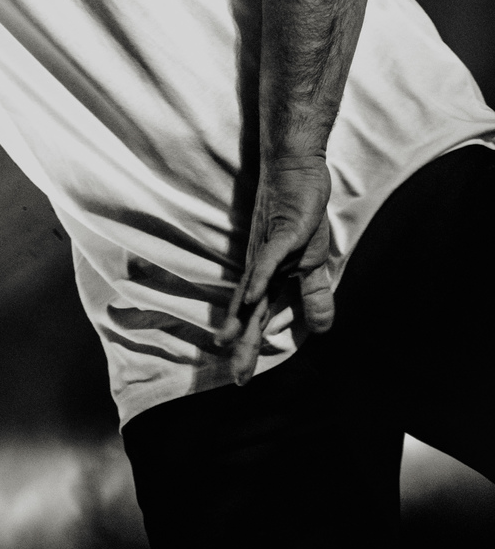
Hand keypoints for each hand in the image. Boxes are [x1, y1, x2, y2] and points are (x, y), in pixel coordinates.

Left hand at [219, 158, 334, 385]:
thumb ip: (313, 296)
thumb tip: (321, 332)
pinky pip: (269, 258)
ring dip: (241, 316)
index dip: (248, 346)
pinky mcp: (281, 231)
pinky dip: (260, 277)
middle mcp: (262, 267)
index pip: (257, 318)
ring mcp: (269, 249)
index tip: (240, 378)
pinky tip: (251, 297)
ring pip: (253, 288)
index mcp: (269, 277)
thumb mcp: (313, 263)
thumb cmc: (301, 213)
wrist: (297, 169)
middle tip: (235, 377)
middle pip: (249, 311)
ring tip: (227, 343)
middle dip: (242, 343)